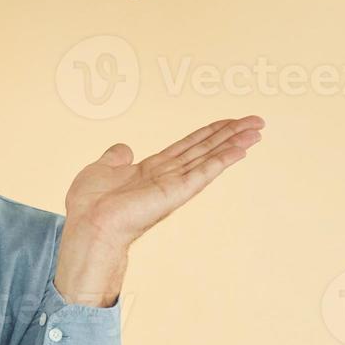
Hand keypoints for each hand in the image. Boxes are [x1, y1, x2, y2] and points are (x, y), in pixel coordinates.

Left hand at [54, 116, 264, 306]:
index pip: (188, 146)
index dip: (210, 132)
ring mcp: (174, 184)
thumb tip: (124, 148)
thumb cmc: (89, 204)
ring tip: (257, 131)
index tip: (230, 121)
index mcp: (152, 169)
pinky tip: (241, 150)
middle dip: (231, 133)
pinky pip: (204, 172)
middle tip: (257, 121)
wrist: (87, 224)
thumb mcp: (101, 169)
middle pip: (206, 148)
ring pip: (210, 157)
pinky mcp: (176, 192)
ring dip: (235, 143)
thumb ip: (116, 157)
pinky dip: (223, 160)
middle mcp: (168, 176)